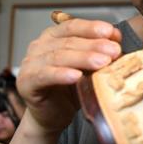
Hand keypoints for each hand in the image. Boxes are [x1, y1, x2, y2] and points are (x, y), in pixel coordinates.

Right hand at [16, 19, 121, 134]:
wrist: (52, 116)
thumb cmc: (70, 90)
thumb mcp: (88, 68)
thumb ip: (98, 52)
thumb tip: (116, 38)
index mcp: (53, 37)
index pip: (72, 26)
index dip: (92, 28)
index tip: (112, 33)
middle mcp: (39, 46)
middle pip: (68, 41)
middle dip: (94, 45)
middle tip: (114, 51)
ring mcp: (30, 63)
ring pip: (58, 56)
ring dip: (82, 58)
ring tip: (102, 62)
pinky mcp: (26, 82)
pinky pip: (45, 75)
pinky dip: (61, 74)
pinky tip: (76, 76)